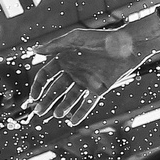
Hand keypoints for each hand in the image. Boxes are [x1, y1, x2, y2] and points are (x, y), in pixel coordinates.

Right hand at [24, 16, 159, 124]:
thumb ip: (55, 45)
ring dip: (62, 107)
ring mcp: (85, 81)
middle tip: (39, 112)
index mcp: (64, 59)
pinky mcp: (98, 89)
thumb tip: (34, 50)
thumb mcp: (76, 38)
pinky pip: (88, 103)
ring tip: (57, 114)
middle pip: (55, 89)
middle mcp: (73, 72)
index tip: (33, 97)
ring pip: (70, 98)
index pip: (46, 75)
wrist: (126, 46)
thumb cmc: (100, 38)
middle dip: (47, 100)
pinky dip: (81, 112)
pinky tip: (72, 121)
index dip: (38, 85)